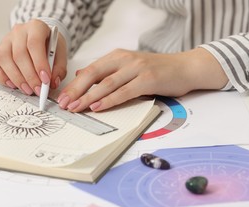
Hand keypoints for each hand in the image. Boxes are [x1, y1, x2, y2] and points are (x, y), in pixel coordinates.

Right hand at [0, 19, 66, 95]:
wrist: (40, 39)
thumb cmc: (50, 46)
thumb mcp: (60, 53)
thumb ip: (59, 68)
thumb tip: (52, 82)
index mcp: (36, 27)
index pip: (34, 43)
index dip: (39, 63)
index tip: (46, 80)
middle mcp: (18, 31)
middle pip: (19, 54)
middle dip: (29, 76)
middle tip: (38, 90)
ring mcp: (5, 40)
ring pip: (4, 59)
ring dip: (16, 78)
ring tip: (28, 90)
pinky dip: (1, 77)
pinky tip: (13, 85)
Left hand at [57, 48, 227, 111]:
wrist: (185, 68)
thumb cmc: (157, 70)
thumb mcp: (129, 67)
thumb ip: (108, 72)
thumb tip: (83, 76)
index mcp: (118, 56)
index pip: (90, 70)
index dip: (75, 84)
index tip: (63, 97)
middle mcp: (125, 59)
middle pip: (94, 74)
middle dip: (77, 91)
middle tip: (64, 104)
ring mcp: (137, 68)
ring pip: (107, 83)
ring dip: (89, 97)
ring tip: (76, 107)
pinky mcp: (148, 79)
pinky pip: (124, 91)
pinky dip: (110, 99)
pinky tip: (98, 106)